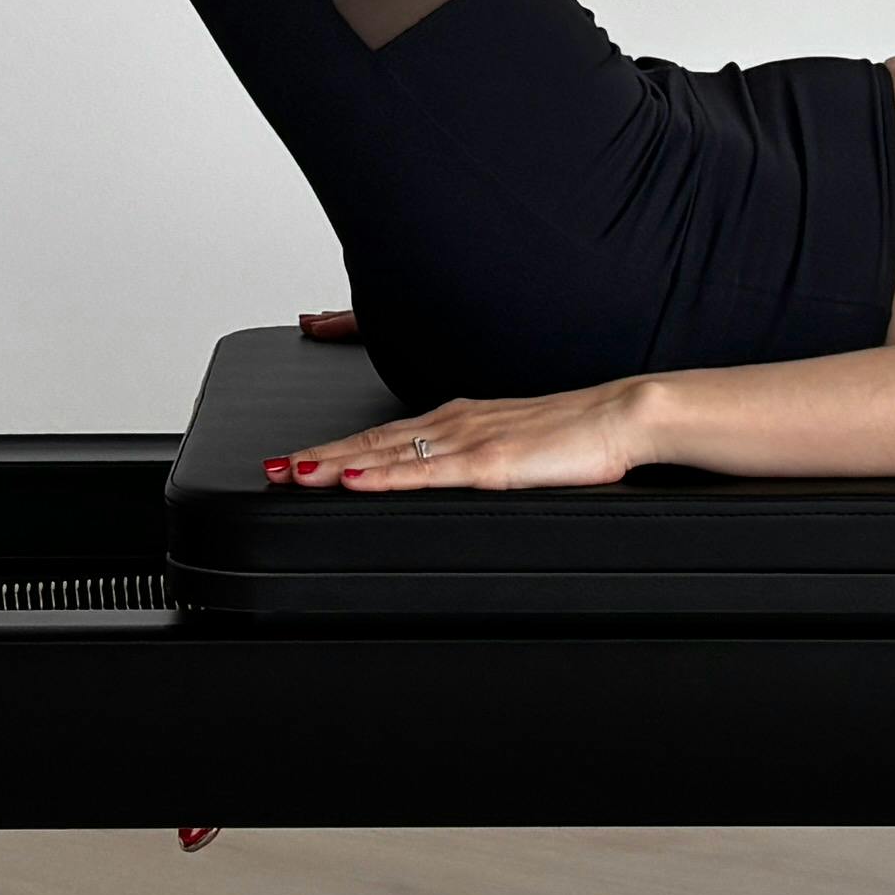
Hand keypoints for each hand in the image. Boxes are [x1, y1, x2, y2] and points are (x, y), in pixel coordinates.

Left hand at [267, 382, 659, 491]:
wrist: (621, 415)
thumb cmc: (579, 434)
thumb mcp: (518, 445)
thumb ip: (482, 458)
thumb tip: (459, 475)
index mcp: (459, 419)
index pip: (384, 436)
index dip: (337, 448)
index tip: (298, 458)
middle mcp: (454, 423)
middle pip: (372, 442)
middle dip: (319, 455)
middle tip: (273, 466)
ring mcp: (468, 441)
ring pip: (387, 454)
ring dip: (335, 463)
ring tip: (294, 472)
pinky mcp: (489, 463)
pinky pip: (426, 473)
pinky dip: (384, 475)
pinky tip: (356, 479)